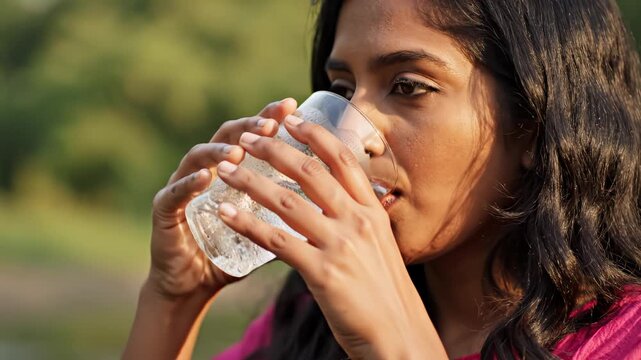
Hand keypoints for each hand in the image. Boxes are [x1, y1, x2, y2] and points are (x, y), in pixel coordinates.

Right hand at [146, 98, 297, 299]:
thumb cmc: (232, 253)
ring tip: (241, 150)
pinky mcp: (164, 210)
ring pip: (198, 156)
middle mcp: (207, 169)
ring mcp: (183, 186)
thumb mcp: (267, 227)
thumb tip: (333, 200)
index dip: (270, 117)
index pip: (252, 134)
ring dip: (220, 150)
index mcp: (233, 168)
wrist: (194, 286)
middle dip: (249, 125)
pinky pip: (174, 193)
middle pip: (226, 135)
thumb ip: (291, 210)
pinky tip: (206, 177)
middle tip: (270, 123)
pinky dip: (189, 183)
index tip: (293, 106)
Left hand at [214, 115, 446, 358]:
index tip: (292, 120)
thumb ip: (359, 221)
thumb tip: (338, 203)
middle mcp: (357, 220)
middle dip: (274, 150)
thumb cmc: (386, 293)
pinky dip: (247, 223)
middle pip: (309, 172)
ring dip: (251, 181)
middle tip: (247, 138)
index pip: (342, 160)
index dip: (315, 135)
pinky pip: (276, 240)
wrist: (398, 335)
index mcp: (372, 211)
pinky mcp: (322, 272)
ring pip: (286, 201)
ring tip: (226, 170)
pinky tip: (226, 213)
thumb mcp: (381, 246)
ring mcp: (340, 245)